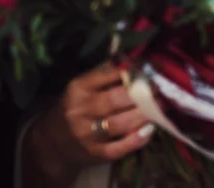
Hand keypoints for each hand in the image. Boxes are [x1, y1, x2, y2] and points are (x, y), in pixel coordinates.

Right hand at [22, 64, 153, 186]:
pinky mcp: (95, 154)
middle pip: (115, 99)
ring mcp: (87, 134)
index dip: (130, 70)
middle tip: (158, 89)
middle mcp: (81, 109)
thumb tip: (135, 60)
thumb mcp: (82, 86)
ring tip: (159, 107)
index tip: (147, 67)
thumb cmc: (75, 106)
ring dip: (142, 115)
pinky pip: (118, 148)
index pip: (106, 74)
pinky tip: (149, 130)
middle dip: (140, 93)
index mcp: (78, 87)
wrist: (54, 141)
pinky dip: (136, 139)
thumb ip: (104, 75)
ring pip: (119, 124)